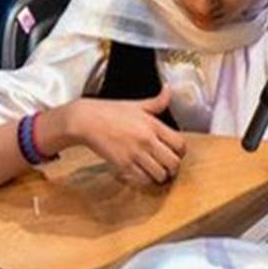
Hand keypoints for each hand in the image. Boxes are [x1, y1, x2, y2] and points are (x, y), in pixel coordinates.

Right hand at [58, 85, 186, 186]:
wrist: (86, 120)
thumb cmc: (109, 111)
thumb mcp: (136, 105)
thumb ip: (157, 101)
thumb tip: (168, 89)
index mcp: (153, 124)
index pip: (180, 144)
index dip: (181, 152)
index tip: (175, 153)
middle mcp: (147, 140)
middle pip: (173, 162)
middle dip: (173, 167)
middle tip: (168, 166)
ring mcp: (135, 153)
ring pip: (160, 174)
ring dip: (160, 175)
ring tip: (156, 171)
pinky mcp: (123, 164)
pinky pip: (143, 179)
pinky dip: (146, 179)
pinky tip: (142, 173)